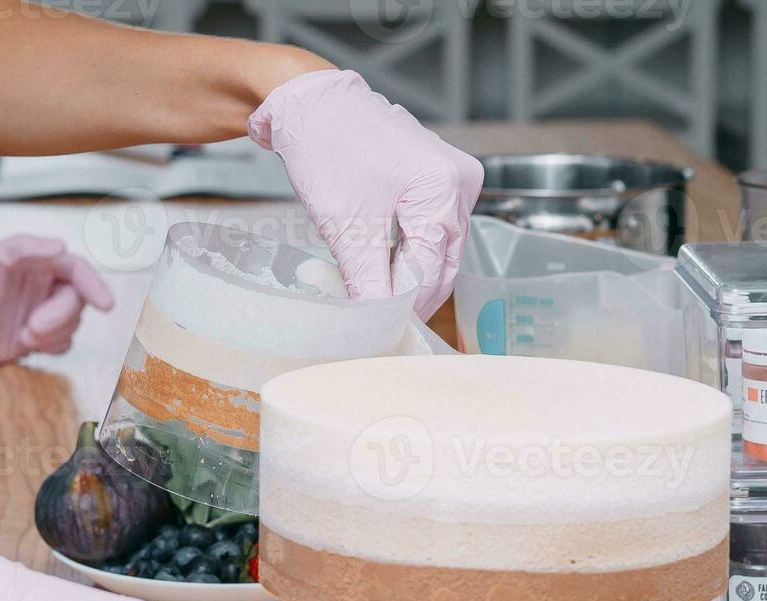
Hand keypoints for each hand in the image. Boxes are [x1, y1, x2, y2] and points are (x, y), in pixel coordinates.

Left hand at [0, 235, 113, 372]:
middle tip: (30, 329)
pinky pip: (65, 344)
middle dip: (58, 319)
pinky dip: (51, 348)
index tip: (106, 305)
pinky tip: (27, 345)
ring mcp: (43, 312)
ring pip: (74, 324)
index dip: (95, 285)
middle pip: (77, 301)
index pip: (77, 269)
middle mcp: (43, 285)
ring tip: (22, 336)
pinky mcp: (40, 337)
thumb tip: (60, 246)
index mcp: (35, 262)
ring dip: (52, 335)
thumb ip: (22, 247)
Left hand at [248, 70, 484, 317]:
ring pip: (436, 244)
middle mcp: (458, 181)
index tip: (383, 331)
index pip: (430, 267)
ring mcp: (450, 176)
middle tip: (383, 324)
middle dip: (411, 291)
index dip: (406, 304)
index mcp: (444, 188)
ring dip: (409, 272)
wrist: (308, 102)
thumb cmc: (327, 147)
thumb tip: (376, 323)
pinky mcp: (433, 176)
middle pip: (440, 256)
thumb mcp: (347, 225)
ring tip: (379, 300)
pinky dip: (407, 250)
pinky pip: (428, 225)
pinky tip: (383, 269)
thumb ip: (368, 280)